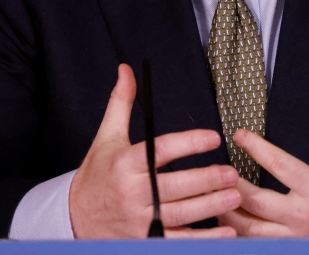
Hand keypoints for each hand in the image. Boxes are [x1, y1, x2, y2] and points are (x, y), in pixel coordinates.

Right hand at [69, 64, 240, 237]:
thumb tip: (126, 71)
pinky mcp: (146, 239)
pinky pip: (178, 240)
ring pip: (180, 214)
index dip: (188, 143)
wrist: (74, 218)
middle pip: (175, 185)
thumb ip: (121, 104)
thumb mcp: (106, 137)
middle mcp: (133, 192)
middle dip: (206, 179)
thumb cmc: (96, 176)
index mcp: (125, 164)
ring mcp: (140, 219)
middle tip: (232, 173)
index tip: (213, 137)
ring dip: (210, 207)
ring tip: (234, 196)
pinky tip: (226, 231)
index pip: (160, 151)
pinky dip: (203, 238)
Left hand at [218, 80, 308, 236]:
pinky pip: (258, 244)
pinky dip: (240, 233)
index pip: (278, 165)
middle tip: (218, 168)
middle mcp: (303, 215)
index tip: (239, 135)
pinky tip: (230, 219)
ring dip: (229, 212)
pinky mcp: (293, 249)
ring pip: (250, 229)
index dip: (255, 147)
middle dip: (231, 184)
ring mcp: (296, 237)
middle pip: (254, 202)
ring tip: (217, 193)